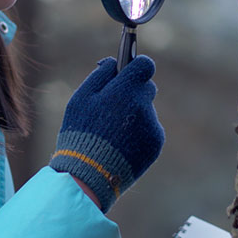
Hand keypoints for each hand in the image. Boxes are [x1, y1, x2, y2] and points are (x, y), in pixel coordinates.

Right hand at [50, 56, 163, 212]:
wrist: (90, 174)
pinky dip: (138, 132)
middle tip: (114, 102)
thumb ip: (100, 75)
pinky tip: (120, 143)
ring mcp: (152, 126)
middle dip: (132, 91)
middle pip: (146, 87)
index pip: (144, 65)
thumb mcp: (80, 99)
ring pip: (146, 110)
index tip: (129, 68)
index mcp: (126, 90)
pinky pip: (149, 129)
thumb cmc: (81, 133)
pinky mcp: (156, 144)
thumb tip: (113, 62)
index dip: (136, 65)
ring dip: (134, 114)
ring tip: (112, 131)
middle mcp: (144, 105)